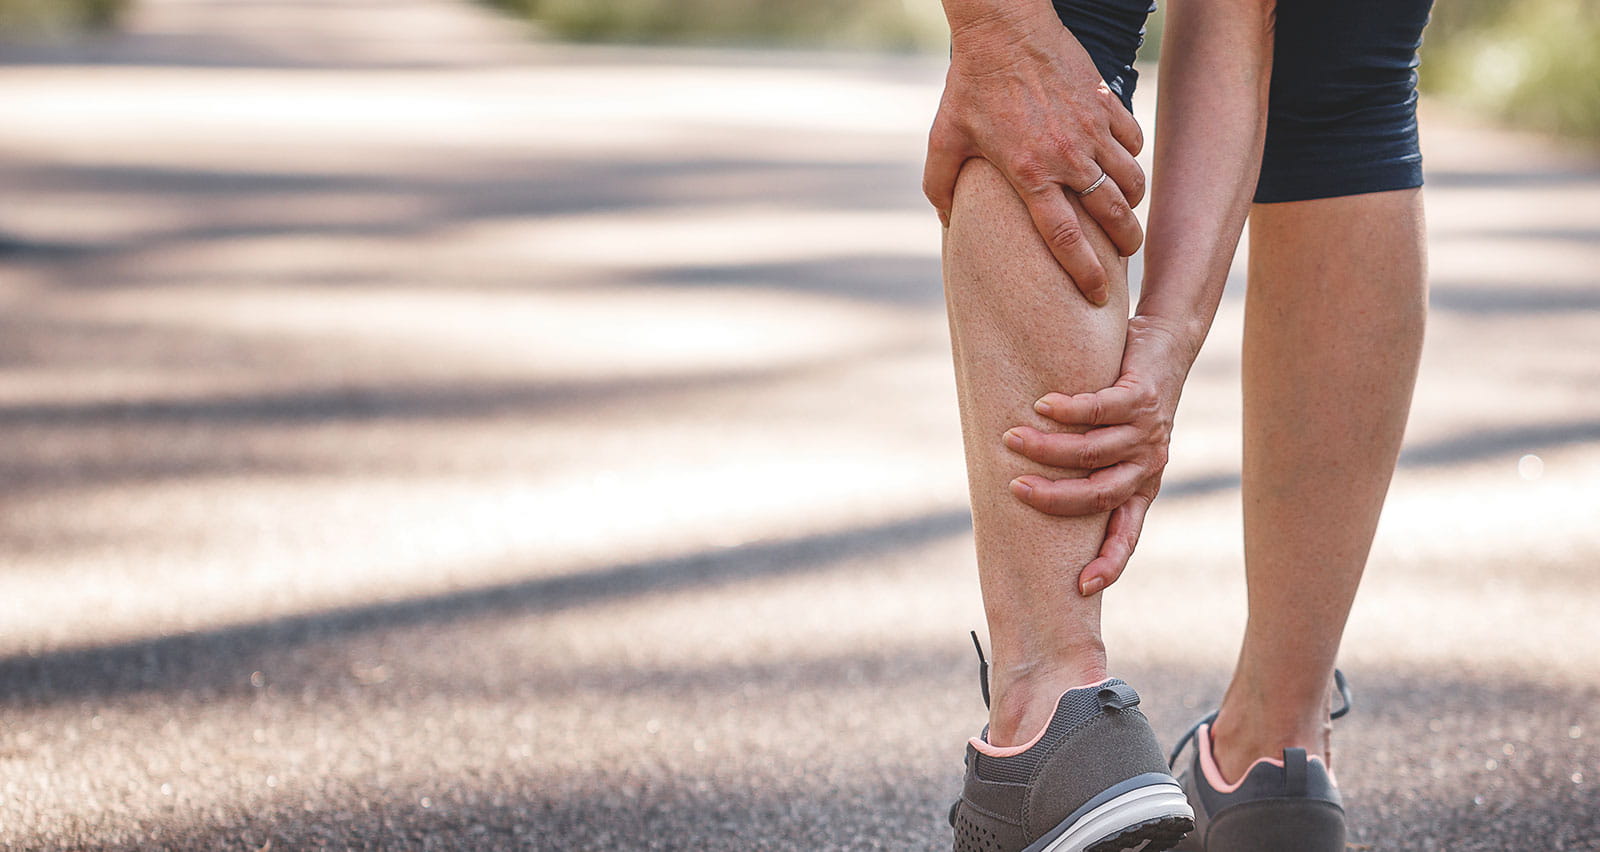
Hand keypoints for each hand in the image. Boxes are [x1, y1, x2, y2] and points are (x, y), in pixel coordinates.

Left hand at [923, 11, 1145, 305]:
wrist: (1003, 28)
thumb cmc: (969, 85)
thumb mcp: (943, 139)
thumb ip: (940, 186)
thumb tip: (947, 222)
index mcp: (1028, 173)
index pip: (1065, 237)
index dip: (1085, 272)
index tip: (1098, 296)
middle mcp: (1066, 156)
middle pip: (1113, 216)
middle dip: (1126, 244)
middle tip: (1126, 256)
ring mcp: (1090, 129)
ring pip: (1130, 181)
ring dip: (1131, 203)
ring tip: (1125, 214)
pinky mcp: (1104, 104)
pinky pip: (1132, 143)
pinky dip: (1131, 159)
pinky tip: (1119, 165)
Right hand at [1002, 318, 1196, 593]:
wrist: (1168, 347)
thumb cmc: (1129, 401)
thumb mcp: (1118, 445)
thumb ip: (1090, 469)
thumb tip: (1033, 493)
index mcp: (1142, 486)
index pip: (1127, 534)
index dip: (1110, 563)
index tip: (1083, 587)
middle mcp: (1147, 465)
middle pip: (1100, 495)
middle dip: (1055, 498)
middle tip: (1016, 490)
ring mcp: (1147, 432)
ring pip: (1093, 452)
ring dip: (1048, 447)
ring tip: (1013, 438)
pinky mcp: (1141, 397)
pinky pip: (1099, 410)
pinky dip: (1067, 410)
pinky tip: (1042, 405)